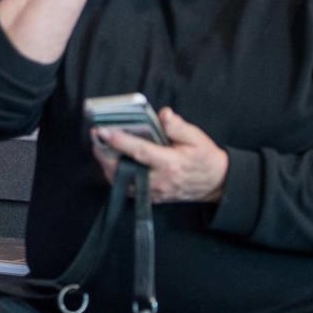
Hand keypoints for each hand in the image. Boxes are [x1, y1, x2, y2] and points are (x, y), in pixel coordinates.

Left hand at [90, 107, 227, 202]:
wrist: (216, 183)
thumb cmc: (205, 158)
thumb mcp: (197, 138)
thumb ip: (178, 126)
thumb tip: (163, 115)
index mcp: (170, 163)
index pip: (139, 151)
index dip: (119, 141)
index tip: (103, 130)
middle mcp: (159, 180)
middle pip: (123, 169)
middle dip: (104, 153)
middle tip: (96, 136)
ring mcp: (154, 191)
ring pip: (121, 181)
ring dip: (107, 165)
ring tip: (100, 147)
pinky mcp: (152, 197)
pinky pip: (128, 189)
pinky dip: (116, 176)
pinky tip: (111, 162)